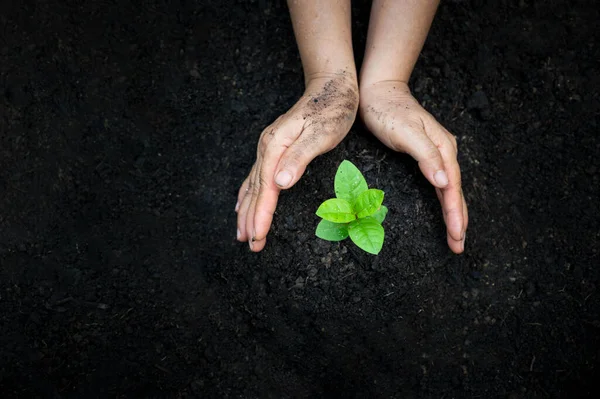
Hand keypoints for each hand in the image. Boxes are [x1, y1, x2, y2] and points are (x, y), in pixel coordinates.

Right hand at [236, 74, 358, 251]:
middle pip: (255, 190)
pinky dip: (248, 194)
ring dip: (247, 210)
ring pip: (253, 185)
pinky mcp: (275, 148)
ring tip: (242, 233)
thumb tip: (280, 183)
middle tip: (249, 245)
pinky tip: (242, 203)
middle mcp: (267, 148)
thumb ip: (299, 158)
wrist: (331, 86)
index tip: (257, 237)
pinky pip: (256, 177)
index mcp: (276, 146)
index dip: (261, 214)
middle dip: (250, 219)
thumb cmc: (332, 109)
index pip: (266, 188)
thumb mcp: (321, 133)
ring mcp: (269, 147)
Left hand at [359, 81, 467, 252]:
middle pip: (454, 191)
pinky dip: (444, 200)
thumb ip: (426, 156)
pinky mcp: (425, 155)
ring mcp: (436, 153)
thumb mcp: (406, 132)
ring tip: (455, 236)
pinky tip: (446, 210)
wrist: (377, 92)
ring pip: (448, 189)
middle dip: (458, 219)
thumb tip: (445, 181)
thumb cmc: (388, 111)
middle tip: (458, 246)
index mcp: (443, 147)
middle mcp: (444, 151)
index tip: (457, 234)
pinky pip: (439, 183)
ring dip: (453, 213)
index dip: (455, 212)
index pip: (452, 186)